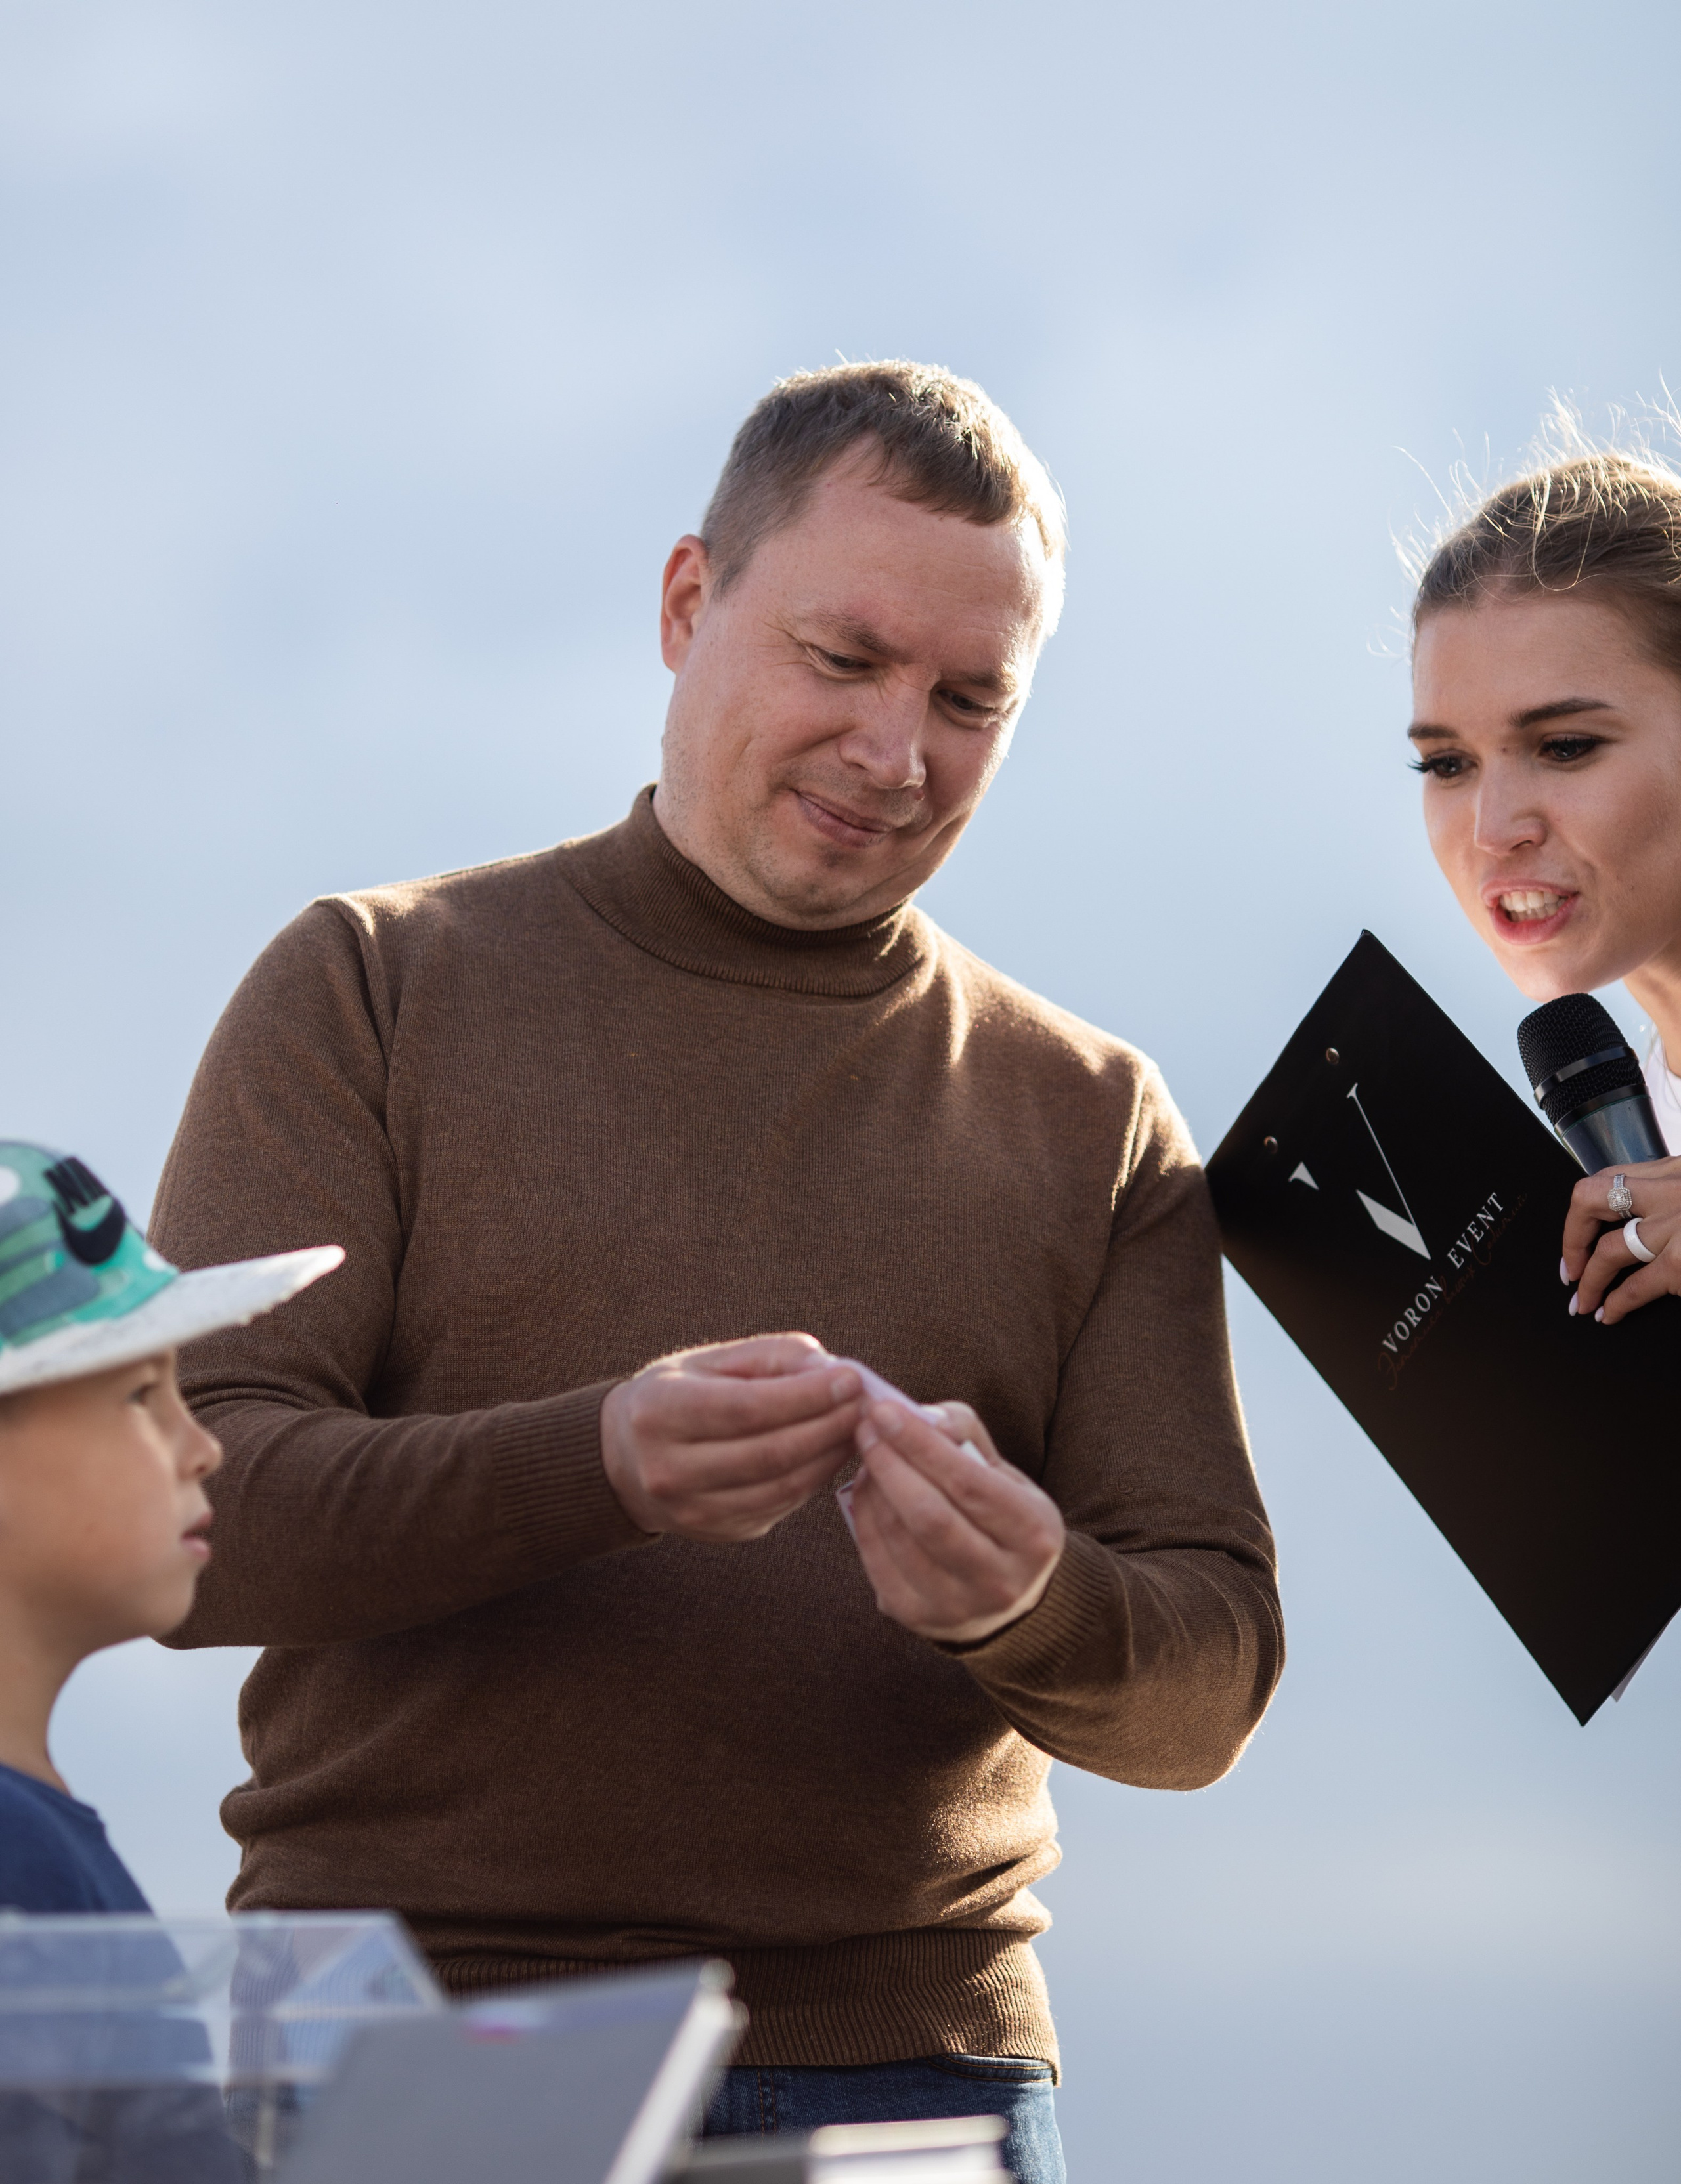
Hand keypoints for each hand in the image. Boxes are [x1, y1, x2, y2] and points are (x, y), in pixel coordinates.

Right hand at [601, 1334, 861, 1540]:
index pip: (746, 1408)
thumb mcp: (709, 1361)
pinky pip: (781, 1505)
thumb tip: (829, 1368)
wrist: (627, 1459)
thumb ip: (770, 1355)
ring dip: (830, 1454)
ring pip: (782, 1486)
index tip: (850, 1377)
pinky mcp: (718, 1531)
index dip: (806, 1396)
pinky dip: (816, 1477)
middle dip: (829, 1424)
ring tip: (857, 1424)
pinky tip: (833, 1450)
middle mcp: (668, 1470)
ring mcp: (692, 1511)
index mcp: (659, 1413)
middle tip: (865, 1401)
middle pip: (770, 1452)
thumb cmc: (678, 1395)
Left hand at [846, 1398, 1064, 1643]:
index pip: (968, 1483)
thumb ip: (966, 1434)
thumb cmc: (1001, 1518)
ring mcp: (956, 1607)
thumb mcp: (1005, 1473)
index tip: (885, 1411)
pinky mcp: (917, 1619)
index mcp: (1033, 1535)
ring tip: (869, 1454)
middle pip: (929, 1516)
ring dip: (874, 1488)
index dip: (921, 1445)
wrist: (1010, 1600)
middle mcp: (999, 1580)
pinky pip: (877, 1561)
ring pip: (899, 1539)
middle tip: (866, 1427)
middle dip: (890, 1463)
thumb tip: (921, 1417)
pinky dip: (865, 1517)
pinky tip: (867, 1489)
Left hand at [1563, 1155, 1680, 1323]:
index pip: (1612, 1178)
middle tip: (1570, 1268)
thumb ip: (1672, 1199)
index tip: (1579, 1233)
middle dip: (1572, 1238)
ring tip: (1583, 1302)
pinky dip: (1616, 1303)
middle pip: (1591, 1200)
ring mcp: (1676, 1223)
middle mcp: (1672, 1189)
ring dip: (1589, 1280)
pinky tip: (1610, 1313)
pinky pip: (1634, 1286)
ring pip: (1607, 1249)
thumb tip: (1640, 1226)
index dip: (1586, 1209)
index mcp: (1677, 1170)